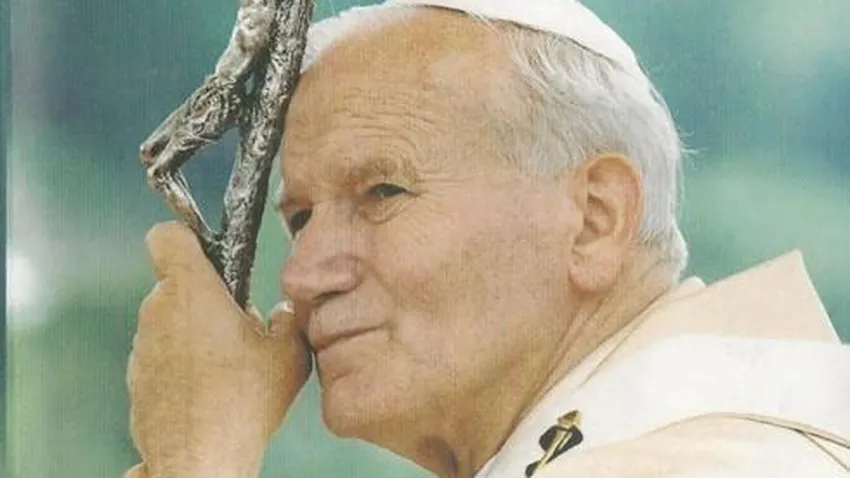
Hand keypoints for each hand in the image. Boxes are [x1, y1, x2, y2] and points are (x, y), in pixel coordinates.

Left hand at [127, 221, 310, 477]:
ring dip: (194, 334)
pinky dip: (182, 366)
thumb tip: (283, 312)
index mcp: (191, 291)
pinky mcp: (137, 381)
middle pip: (177, 285)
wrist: (201, 460)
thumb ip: (287, 320)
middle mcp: (158, 313)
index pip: (167, 236)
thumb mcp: (287, 353)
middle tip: (239, 328)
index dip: (188, 238)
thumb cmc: (244, 401)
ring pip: (170, 323)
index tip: (211, 254)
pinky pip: (162, 358)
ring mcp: (142, 349)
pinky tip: (210, 393)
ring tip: (228, 368)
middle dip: (206, 298)